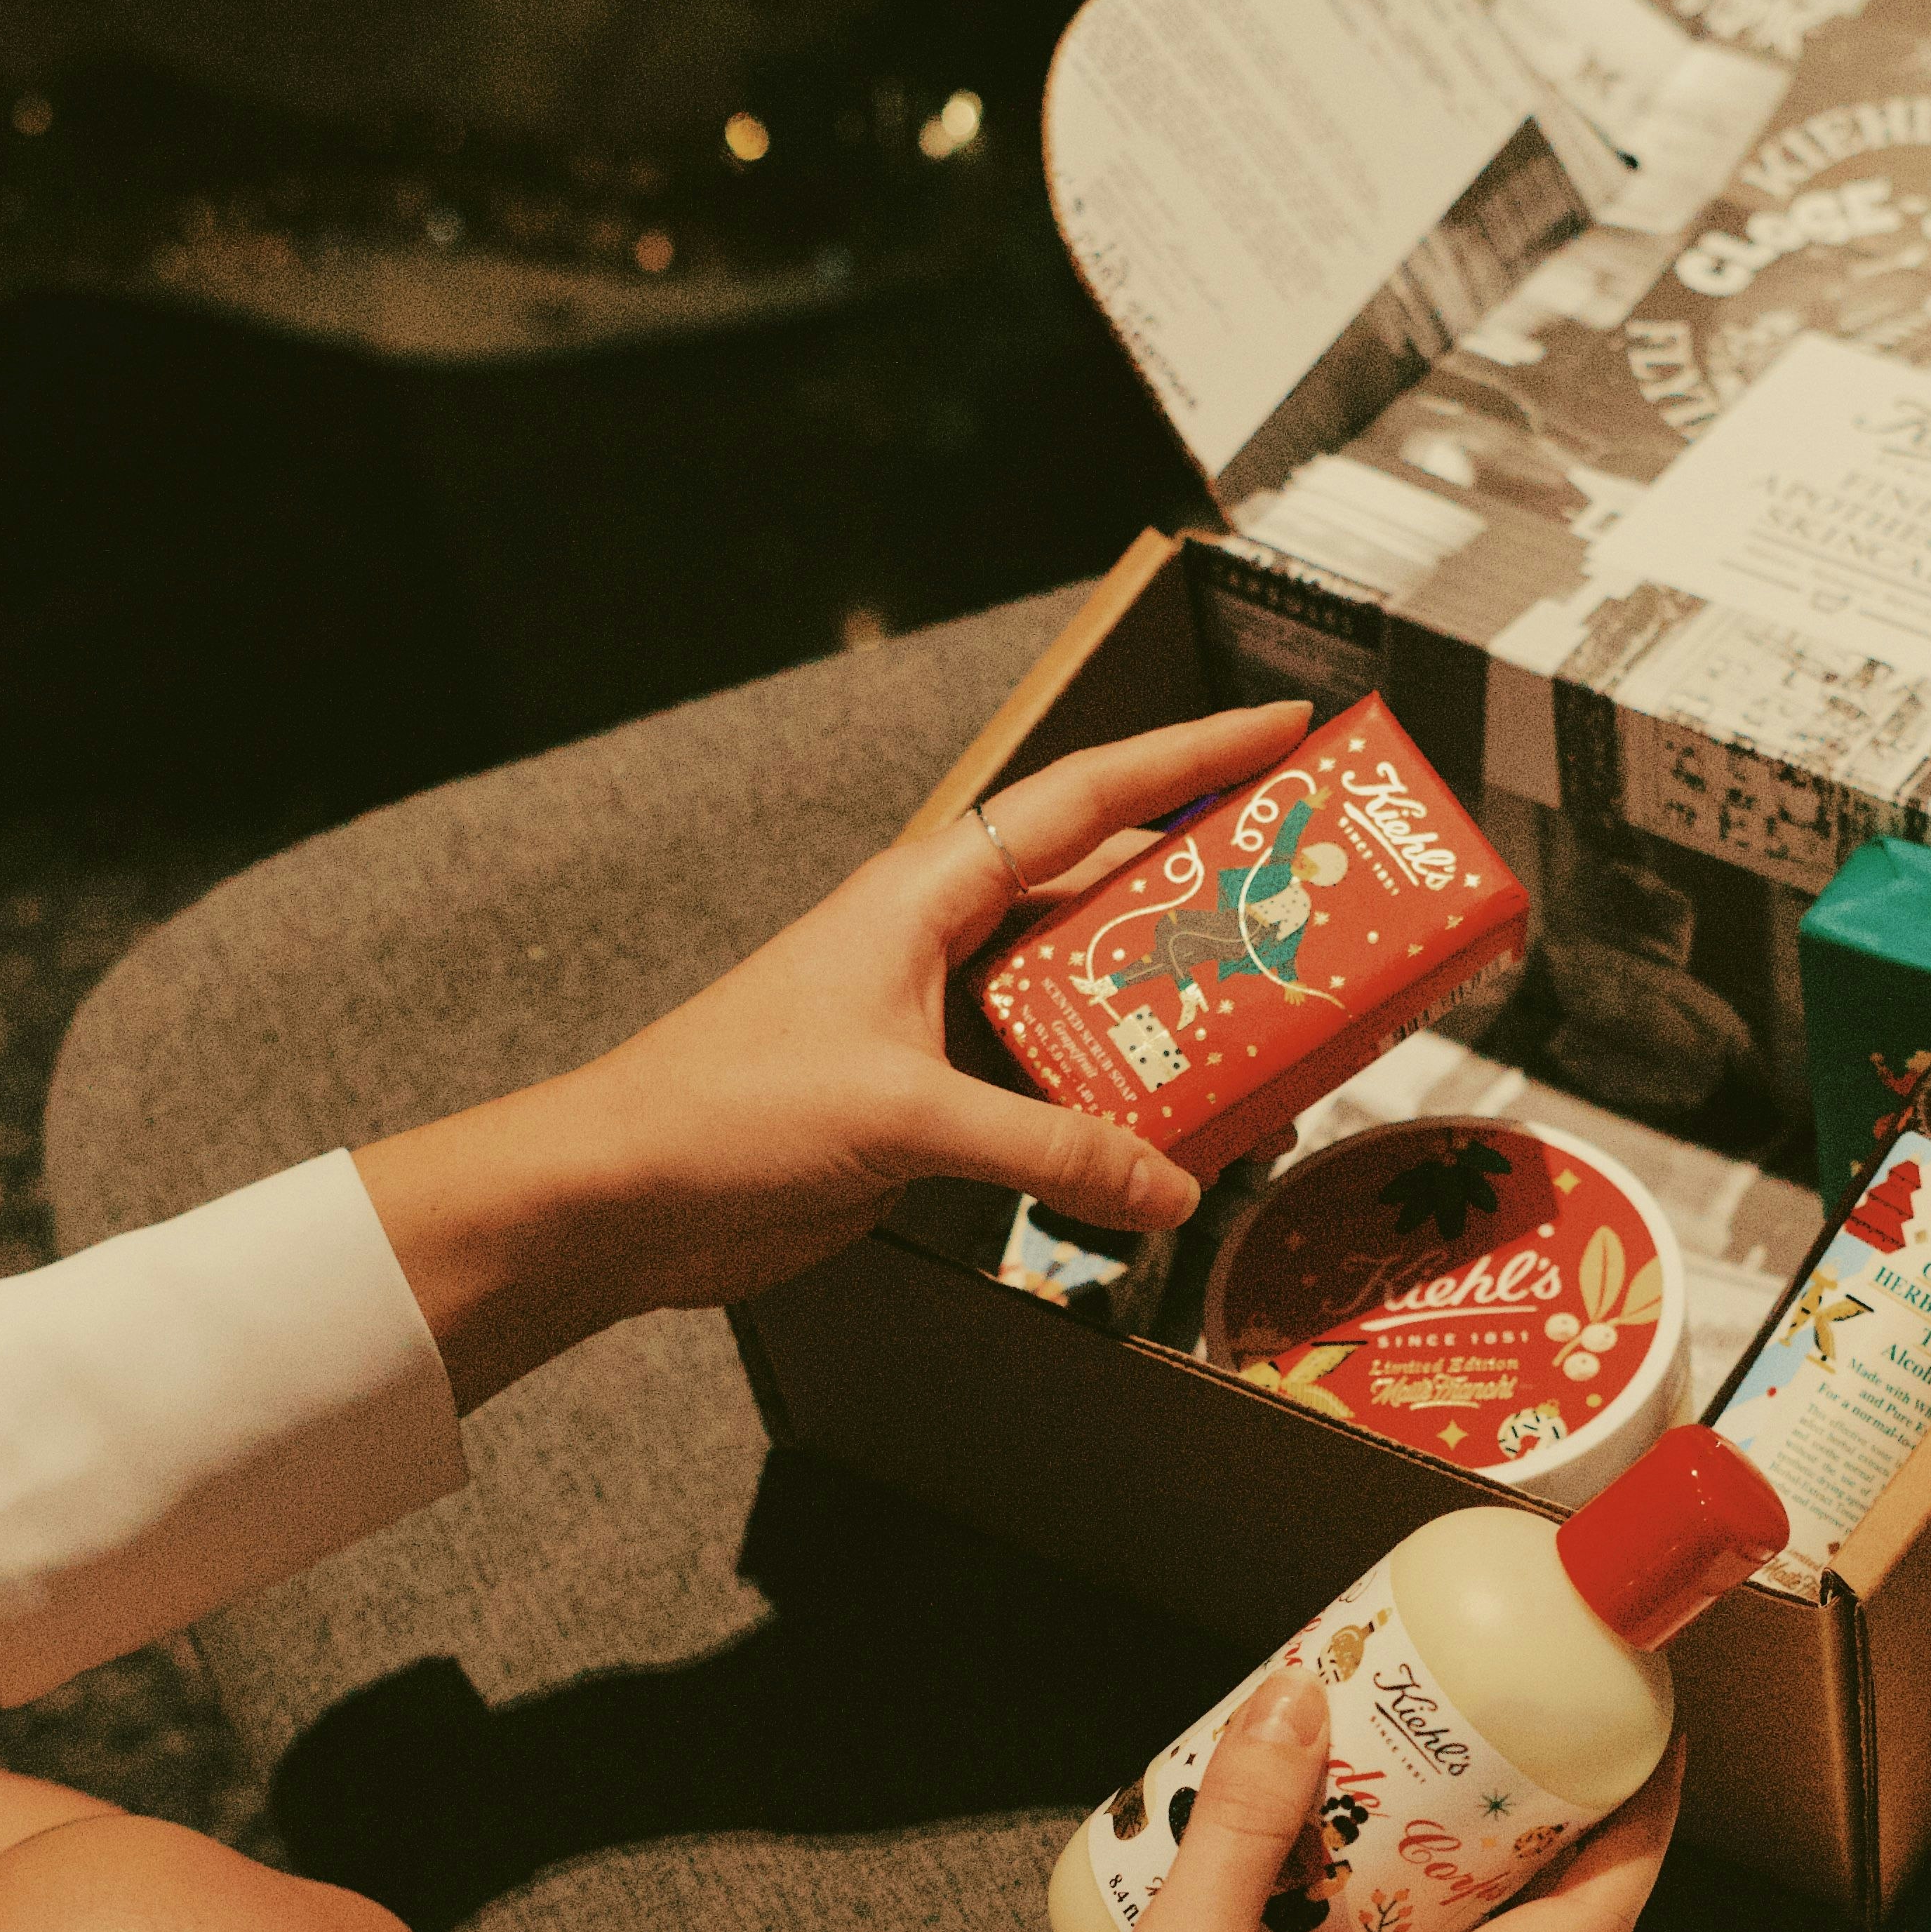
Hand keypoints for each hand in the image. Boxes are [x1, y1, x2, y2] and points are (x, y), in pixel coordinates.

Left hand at [355, 696, 1311, 1410]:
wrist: (628, 1197)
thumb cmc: (721, 1110)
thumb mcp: (902, 1115)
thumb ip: (1048, 1149)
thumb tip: (1166, 1184)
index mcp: (932, 893)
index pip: (1088, 797)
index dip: (1190, 757)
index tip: (1280, 734)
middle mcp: (943, 945)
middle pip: (1103, 902)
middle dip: (1204, 904)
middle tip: (1302, 914)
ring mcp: (939, 1028)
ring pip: (1084, 1008)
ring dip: (1163, 1028)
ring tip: (1261, 1045)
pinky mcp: (930, 1110)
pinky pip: (1050, 1098)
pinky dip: (1109, 1118)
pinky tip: (1166, 1148)